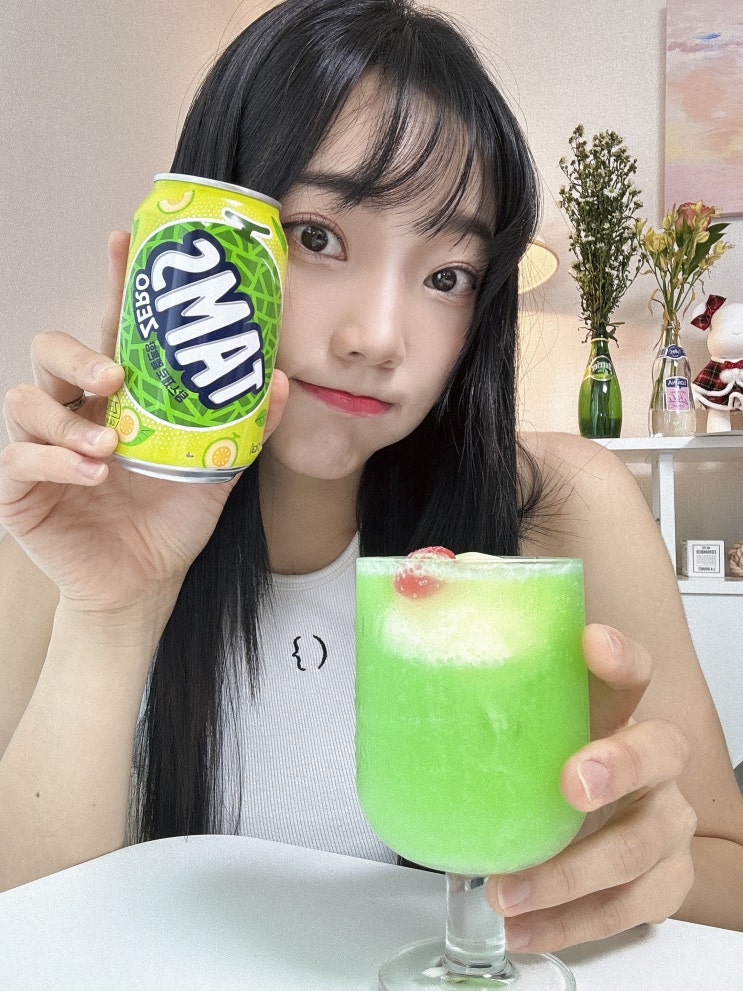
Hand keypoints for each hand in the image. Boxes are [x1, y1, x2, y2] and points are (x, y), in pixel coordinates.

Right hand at [0, 231, 288, 614]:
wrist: (145, 582)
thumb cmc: (172, 518)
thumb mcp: (218, 467)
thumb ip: (245, 424)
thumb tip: (281, 378)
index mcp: (119, 397)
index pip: (110, 329)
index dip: (113, 285)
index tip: (123, 244)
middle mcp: (76, 410)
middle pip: (50, 349)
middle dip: (77, 352)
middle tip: (115, 376)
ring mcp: (43, 445)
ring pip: (25, 399)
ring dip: (68, 418)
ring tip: (110, 446)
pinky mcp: (21, 487)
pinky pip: (18, 458)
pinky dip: (54, 461)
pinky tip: (93, 474)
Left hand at [485, 624, 695, 951]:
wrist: (595, 826)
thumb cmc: (551, 763)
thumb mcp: (520, 724)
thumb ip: (483, 682)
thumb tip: (418, 620)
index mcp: (615, 712)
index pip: (631, 672)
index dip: (619, 657)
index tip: (589, 643)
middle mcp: (650, 762)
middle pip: (658, 752)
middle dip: (617, 767)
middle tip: (571, 784)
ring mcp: (662, 823)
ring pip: (639, 846)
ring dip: (573, 873)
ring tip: (511, 888)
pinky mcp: (660, 881)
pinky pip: (627, 909)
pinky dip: (570, 923)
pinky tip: (524, 926)